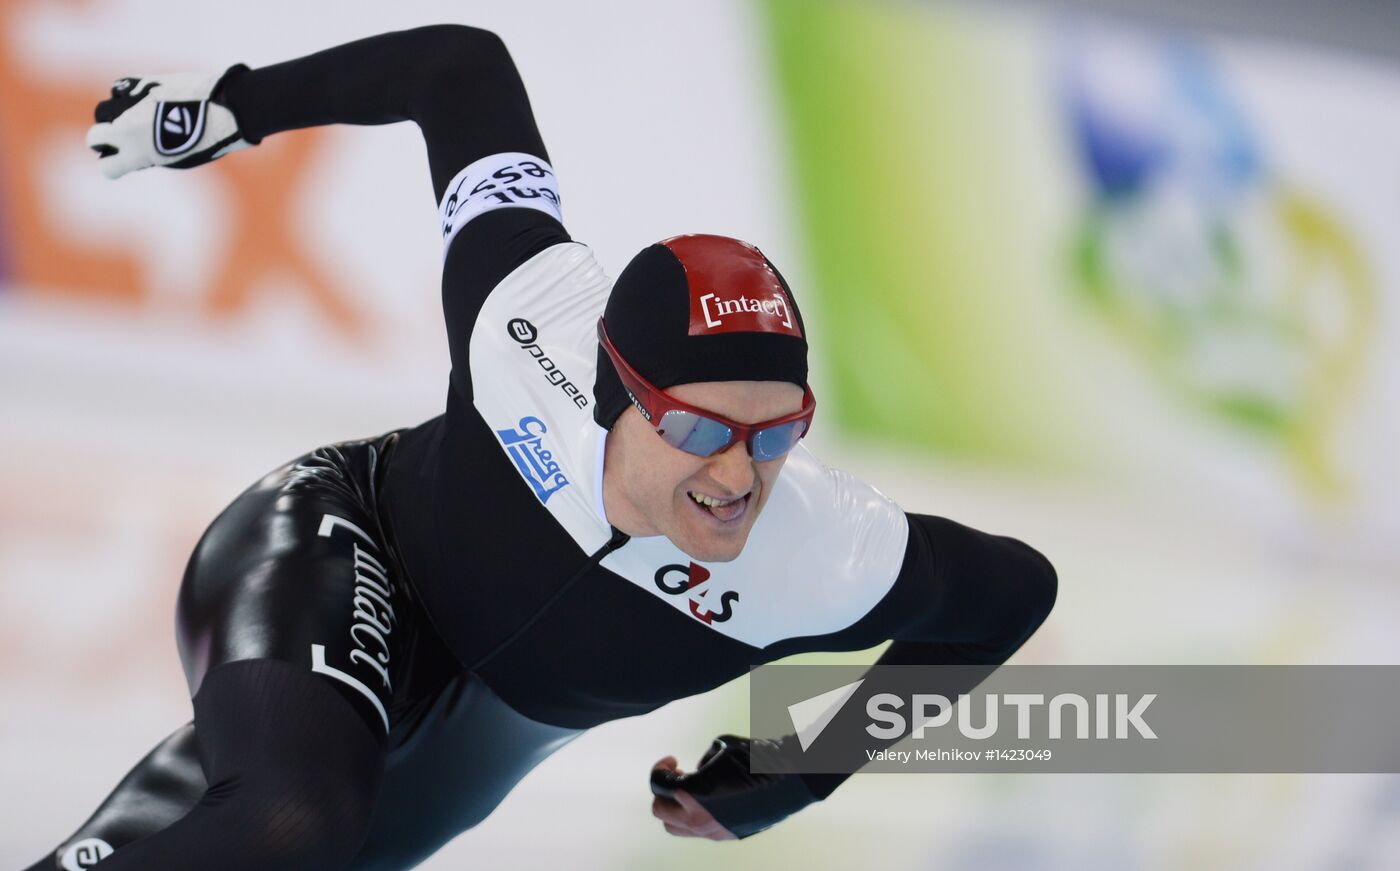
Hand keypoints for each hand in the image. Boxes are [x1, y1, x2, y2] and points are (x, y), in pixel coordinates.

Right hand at [86, 68, 251, 178]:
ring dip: (114, 115)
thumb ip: (150, 155)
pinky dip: (126, 94)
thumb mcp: (177, 158)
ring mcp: (129, 104)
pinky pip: (119, 88)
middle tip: (121, 139)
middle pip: (94, 135)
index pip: (106, 167)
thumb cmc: (207, 139)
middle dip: (104, 139)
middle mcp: (126, 129)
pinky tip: (144, 99)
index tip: (123, 161)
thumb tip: (138, 149)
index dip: (113, 165)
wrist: (222, 108)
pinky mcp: (140, 82)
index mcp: (136, 154)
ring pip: (105, 109)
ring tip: (138, 117)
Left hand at [649, 734, 819, 839]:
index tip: (672, 759)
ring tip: (691, 789)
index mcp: (693, 794)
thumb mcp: (720, 748)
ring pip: (676, 828)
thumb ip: (700, 765)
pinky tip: (712, 797)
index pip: (658, 786)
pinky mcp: (729, 835)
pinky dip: (697, 815)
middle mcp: (699, 818)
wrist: (791, 778)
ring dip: (676, 809)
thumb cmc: (757, 756)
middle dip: (663, 792)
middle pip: (660, 811)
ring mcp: (715, 831)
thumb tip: (695, 775)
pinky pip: (700, 830)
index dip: (660, 768)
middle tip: (678, 774)